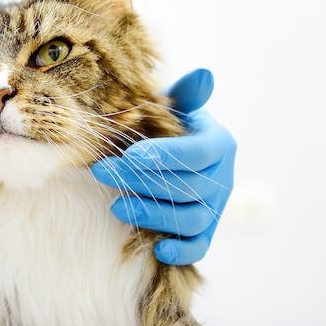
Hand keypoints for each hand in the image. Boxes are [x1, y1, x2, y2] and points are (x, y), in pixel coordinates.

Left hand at [89, 69, 235, 265]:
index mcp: (219, 143)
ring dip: (152, 214)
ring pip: (191, 218)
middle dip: (140, 180)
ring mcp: (216, 207)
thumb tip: (203, 74)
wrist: (175, 153)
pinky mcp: (205, 230)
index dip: (164, 156)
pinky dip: (181, 251)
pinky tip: (156, 250)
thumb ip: (186, 94)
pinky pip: (199, 246)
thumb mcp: (175, 106)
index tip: (129, 154)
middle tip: (101, 171)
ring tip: (116, 205)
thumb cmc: (169, 126)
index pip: (197, 153)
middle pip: (187, 187)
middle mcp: (223, 178)